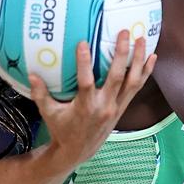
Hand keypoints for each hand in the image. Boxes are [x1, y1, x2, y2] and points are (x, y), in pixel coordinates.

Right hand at [31, 31, 155, 167]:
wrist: (79, 151)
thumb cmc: (62, 129)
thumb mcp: (48, 113)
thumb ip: (41, 94)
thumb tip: (31, 73)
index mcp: (85, 106)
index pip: (86, 82)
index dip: (84, 63)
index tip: (83, 43)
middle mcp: (104, 105)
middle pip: (117, 77)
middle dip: (121, 54)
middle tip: (124, 33)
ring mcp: (116, 106)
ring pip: (132, 81)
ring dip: (139, 59)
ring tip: (142, 39)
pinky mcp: (122, 107)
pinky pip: (137, 88)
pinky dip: (145, 72)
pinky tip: (152, 57)